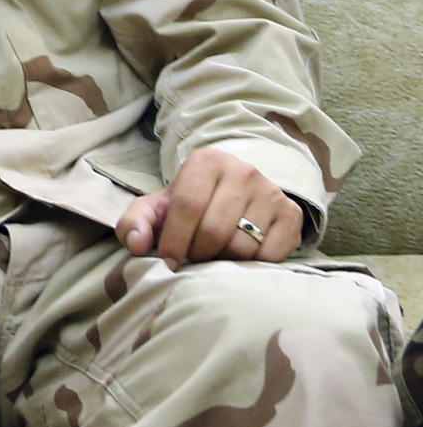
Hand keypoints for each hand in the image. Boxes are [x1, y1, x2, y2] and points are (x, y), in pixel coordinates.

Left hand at [115, 147, 303, 268]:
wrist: (238, 194)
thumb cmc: (192, 204)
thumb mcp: (158, 207)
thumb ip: (135, 222)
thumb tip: (136, 244)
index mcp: (206, 161)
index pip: (187, 207)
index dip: (173, 242)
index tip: (168, 262)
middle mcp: (242, 170)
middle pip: (214, 231)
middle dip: (198, 254)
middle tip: (193, 258)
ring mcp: (270, 191)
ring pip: (242, 246)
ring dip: (223, 261)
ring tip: (216, 253)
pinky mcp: (291, 214)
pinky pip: (269, 255)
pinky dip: (252, 265)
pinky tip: (241, 254)